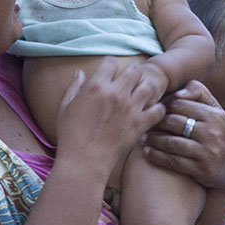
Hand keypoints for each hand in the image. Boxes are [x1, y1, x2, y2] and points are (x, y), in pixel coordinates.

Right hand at [56, 57, 165, 175]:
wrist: (83, 162)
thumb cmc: (70, 136)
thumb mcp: (65, 108)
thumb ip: (74, 87)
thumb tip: (79, 72)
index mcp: (96, 86)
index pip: (111, 62)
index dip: (111, 65)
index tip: (111, 73)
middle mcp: (116, 93)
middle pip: (135, 69)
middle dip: (133, 72)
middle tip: (130, 81)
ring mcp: (130, 108)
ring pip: (149, 85)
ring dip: (146, 87)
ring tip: (142, 94)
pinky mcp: (140, 124)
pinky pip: (159, 109)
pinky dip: (158, 108)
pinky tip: (150, 111)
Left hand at [140, 80, 224, 189]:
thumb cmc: (218, 134)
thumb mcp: (215, 112)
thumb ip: (199, 94)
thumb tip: (177, 93)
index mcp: (215, 115)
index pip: (181, 105)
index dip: (164, 108)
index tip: (154, 111)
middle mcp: (213, 132)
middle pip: (175, 123)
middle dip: (157, 124)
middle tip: (144, 125)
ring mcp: (208, 152)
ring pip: (172, 143)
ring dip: (153, 140)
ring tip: (143, 138)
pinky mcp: (202, 170)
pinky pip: (174, 161)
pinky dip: (157, 156)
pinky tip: (147, 152)